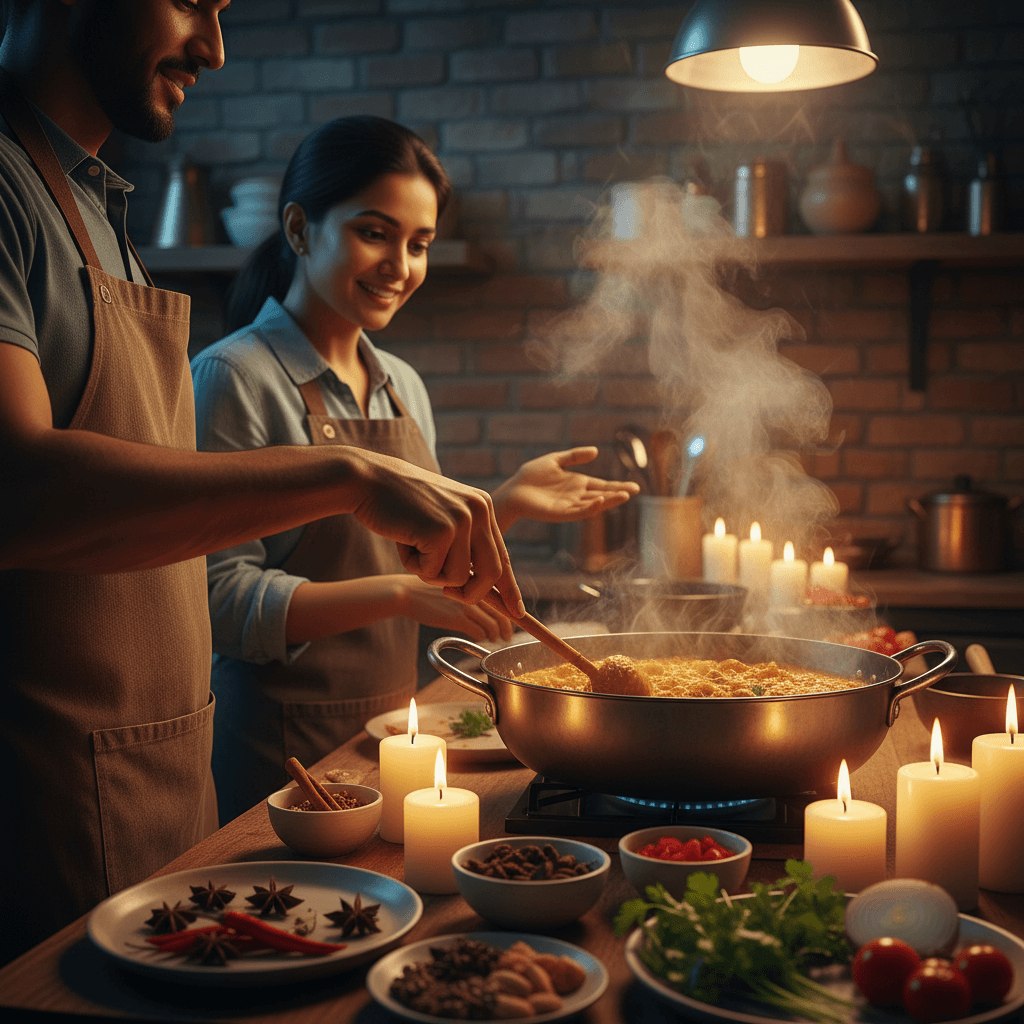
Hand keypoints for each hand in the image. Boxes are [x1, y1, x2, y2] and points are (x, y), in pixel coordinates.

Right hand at [349, 451, 523, 615]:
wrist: (368, 480)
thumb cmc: (399, 504)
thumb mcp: (441, 518)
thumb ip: (462, 543)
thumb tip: (480, 583)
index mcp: (482, 506)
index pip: (502, 555)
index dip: (509, 588)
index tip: (517, 611)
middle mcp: (479, 510)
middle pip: (492, 573)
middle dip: (472, 594)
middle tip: (448, 596)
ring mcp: (462, 519)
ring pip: (460, 578)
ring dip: (432, 574)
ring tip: (413, 548)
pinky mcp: (442, 530)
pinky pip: (434, 572)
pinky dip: (414, 566)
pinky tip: (403, 540)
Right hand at [396, 578, 514, 642]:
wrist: (406, 592)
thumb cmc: (427, 588)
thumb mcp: (453, 582)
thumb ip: (470, 588)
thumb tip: (484, 603)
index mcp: (475, 579)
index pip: (502, 596)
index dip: (510, 611)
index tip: (512, 620)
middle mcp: (474, 590)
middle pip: (502, 613)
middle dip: (507, 627)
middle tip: (506, 635)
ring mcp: (466, 604)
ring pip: (493, 625)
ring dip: (496, 635)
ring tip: (495, 639)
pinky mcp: (457, 618)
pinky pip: (479, 632)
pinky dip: (483, 638)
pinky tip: (480, 639)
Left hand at [491, 446, 638, 531]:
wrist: (514, 490)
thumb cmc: (531, 476)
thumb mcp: (555, 460)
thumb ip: (574, 456)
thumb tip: (596, 451)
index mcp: (577, 483)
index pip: (602, 485)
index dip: (617, 486)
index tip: (634, 486)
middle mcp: (577, 496)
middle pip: (602, 495)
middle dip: (618, 493)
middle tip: (635, 490)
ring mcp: (570, 506)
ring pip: (594, 504)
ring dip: (609, 501)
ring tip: (624, 495)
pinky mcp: (561, 513)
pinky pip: (579, 512)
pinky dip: (591, 507)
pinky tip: (600, 500)